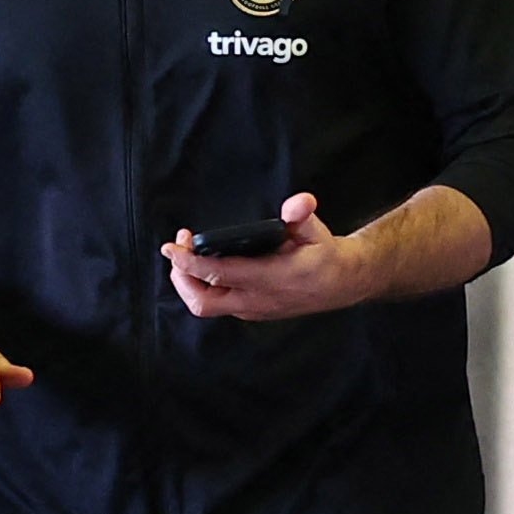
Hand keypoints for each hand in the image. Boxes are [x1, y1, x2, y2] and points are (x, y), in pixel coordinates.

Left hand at [160, 194, 360, 321]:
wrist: (339, 284)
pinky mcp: (249, 310)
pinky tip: (201, 263)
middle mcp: (257, 299)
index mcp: (271, 279)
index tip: (173, 247)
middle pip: (203, 300)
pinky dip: (201, 285)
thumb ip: (302, 215)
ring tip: (186, 253)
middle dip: (181, 275)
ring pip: (205, 305)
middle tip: (179, 246)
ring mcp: (252, 308)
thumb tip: (299, 203)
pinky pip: (215, 303)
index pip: (220, 274)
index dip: (191, 262)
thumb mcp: (316, 231)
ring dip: (188, 281)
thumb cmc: (323, 256)